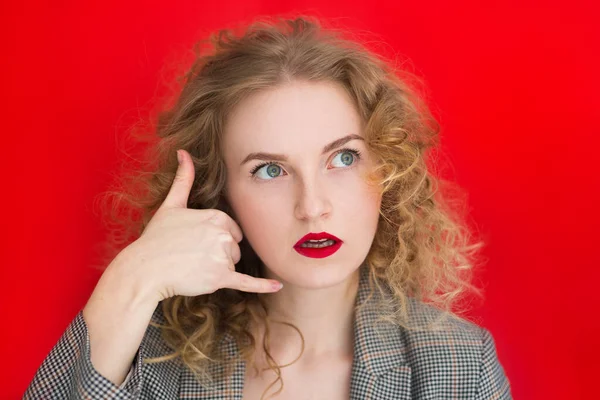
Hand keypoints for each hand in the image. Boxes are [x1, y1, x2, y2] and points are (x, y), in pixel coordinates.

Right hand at [112, 149, 281, 303]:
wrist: (144, 270)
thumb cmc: (156, 238)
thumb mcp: (171, 205)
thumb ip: (184, 179)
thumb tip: (183, 152)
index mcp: (216, 216)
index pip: (232, 231)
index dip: (216, 238)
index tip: (196, 242)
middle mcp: (223, 235)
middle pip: (235, 248)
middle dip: (218, 255)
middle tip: (191, 256)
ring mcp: (222, 257)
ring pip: (233, 265)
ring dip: (218, 270)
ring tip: (193, 267)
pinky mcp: (220, 278)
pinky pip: (247, 282)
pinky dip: (262, 285)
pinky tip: (277, 287)